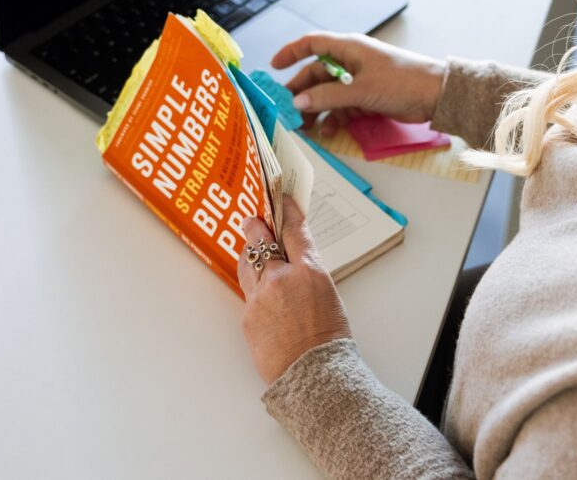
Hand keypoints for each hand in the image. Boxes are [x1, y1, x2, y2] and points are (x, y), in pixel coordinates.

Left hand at [238, 196, 351, 384]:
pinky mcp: (246, 315)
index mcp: (309, 271)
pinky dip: (254, 291)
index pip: (294, 230)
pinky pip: (248, 294)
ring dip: (250, 256)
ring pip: (247, 264)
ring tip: (252, 251)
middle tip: (252, 220)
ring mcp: (260, 297)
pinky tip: (263, 297)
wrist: (313, 377)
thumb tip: (294, 261)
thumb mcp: (329, 296)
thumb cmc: (329, 340)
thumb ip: (308, 273)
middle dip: (255, 228)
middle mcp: (281, 278)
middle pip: (260, 241)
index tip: (281, 199)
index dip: (286, 211)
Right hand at [270, 31, 445, 134]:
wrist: (436, 95)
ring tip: (305, 128)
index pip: (312, 44)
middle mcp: (350, 61)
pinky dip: (334, 118)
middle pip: (316, 74)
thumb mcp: (360, 90)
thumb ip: (327, 97)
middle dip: (301, 92)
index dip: (291, 53)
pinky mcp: (367, 96)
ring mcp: (358, 80)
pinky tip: (329, 131)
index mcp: (348, 48)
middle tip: (286, 110)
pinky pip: (342, 106)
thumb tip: (297, 102)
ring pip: (328, 94)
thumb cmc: (401, 81)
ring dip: (316, 109)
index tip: (273, 67)